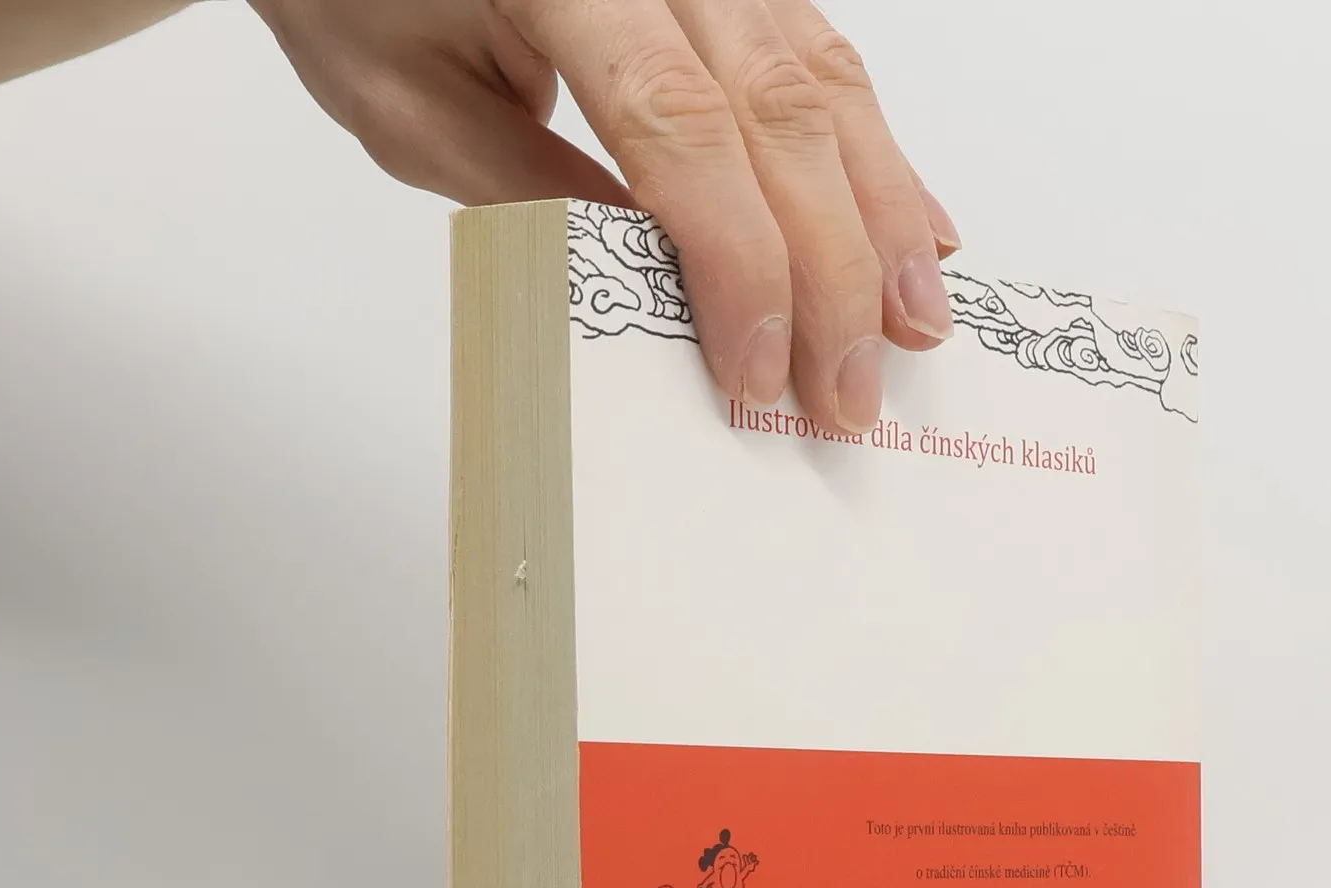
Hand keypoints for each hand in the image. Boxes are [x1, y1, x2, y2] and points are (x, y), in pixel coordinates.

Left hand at [248, 0, 959, 432]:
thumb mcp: (414, 108)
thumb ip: (531, 193)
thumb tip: (656, 294)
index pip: (677, 127)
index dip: (736, 261)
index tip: (759, 370)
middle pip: (779, 115)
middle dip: (831, 270)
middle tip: (850, 389)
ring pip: (827, 84)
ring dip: (880, 218)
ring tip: (914, 324)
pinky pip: (828, 56)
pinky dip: (877, 156)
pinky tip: (916, 231)